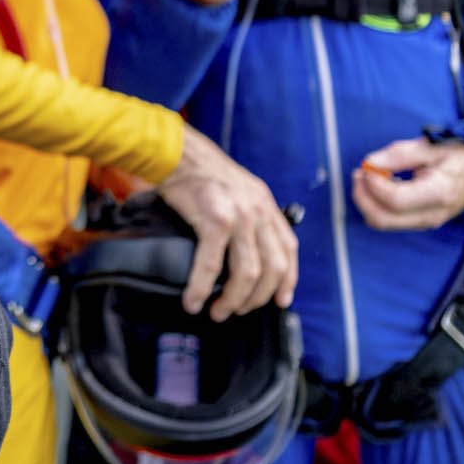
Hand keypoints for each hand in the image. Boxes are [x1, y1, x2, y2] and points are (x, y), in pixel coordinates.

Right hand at [155, 126, 298, 318]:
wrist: (175, 152)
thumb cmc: (198, 170)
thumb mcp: (236, 188)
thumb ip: (247, 213)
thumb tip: (241, 247)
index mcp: (264, 204)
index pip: (289, 248)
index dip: (288, 280)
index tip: (280, 300)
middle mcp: (258, 211)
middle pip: (272, 268)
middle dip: (256, 298)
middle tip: (238, 310)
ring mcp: (239, 216)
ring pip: (247, 273)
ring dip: (233, 300)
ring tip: (218, 312)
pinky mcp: (214, 220)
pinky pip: (212, 265)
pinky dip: (202, 288)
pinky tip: (193, 300)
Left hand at [352, 137, 463, 230]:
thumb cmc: (458, 157)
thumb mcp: (432, 147)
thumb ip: (400, 154)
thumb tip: (371, 162)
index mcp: (438, 193)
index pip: (394, 200)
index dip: (373, 183)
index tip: (368, 165)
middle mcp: (431, 215)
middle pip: (382, 219)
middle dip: (362, 196)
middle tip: (360, 172)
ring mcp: (426, 222)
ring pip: (382, 222)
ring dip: (367, 200)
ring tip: (367, 176)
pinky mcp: (420, 222)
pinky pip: (390, 220)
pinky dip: (376, 204)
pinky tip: (381, 184)